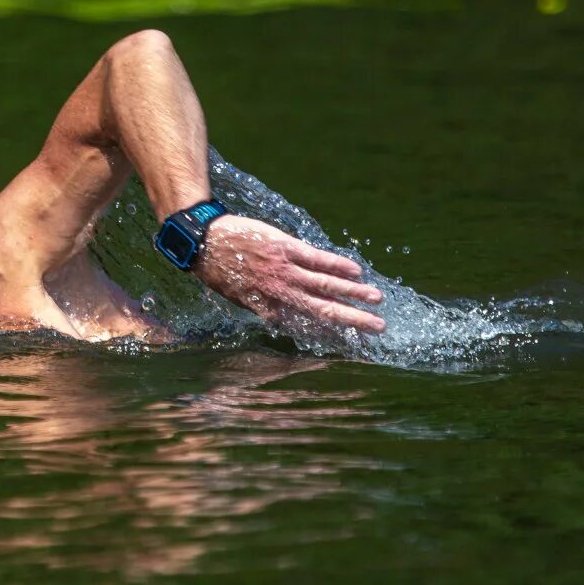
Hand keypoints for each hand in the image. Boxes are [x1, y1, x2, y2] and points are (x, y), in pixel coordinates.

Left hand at [195, 215, 385, 333]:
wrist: (204, 242)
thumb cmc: (221, 272)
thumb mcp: (241, 299)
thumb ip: (267, 308)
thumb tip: (287, 320)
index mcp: (271, 311)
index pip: (309, 327)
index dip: (334, 336)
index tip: (354, 343)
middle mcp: (282, 295)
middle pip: (325, 311)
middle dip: (354, 320)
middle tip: (379, 327)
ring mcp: (285, 271)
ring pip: (327, 285)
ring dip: (354, 292)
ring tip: (377, 298)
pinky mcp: (285, 248)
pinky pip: (317, 259)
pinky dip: (338, 265)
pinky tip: (356, 270)